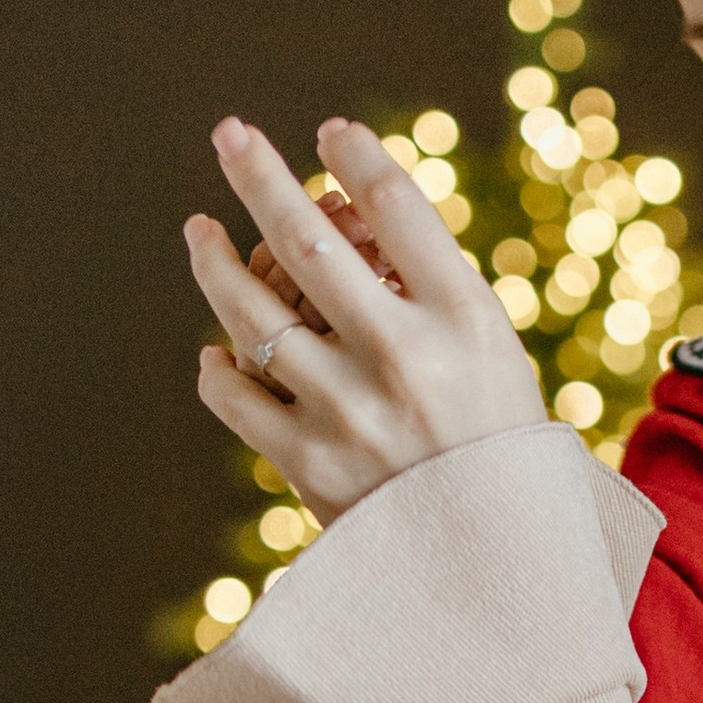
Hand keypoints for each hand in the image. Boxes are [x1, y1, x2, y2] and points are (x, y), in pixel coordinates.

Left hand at [186, 118, 546, 524]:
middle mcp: (404, 357)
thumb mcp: (497, 356)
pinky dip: (220, 366)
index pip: (398, 208)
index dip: (357, 159)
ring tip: (198, 230)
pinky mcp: (310, 464)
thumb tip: (346, 224)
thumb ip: (431, 294)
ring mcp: (349, 411)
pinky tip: (219, 348)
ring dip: (215, 262)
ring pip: (254, 312)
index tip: (331, 133)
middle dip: (261, 175)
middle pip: (309, 239)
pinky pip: (237, 396)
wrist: (504, 569)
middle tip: (229, 134)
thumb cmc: (501, 446)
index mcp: (467, 320)